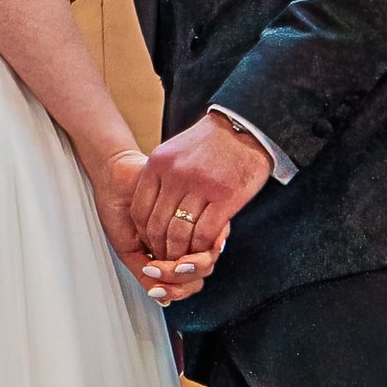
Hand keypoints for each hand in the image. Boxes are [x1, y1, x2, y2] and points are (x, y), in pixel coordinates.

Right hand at [91, 146, 217, 303]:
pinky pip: (207, 235)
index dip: (176, 291)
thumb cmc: (119, 211)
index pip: (188, 283)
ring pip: (207, 259)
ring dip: (181, 267)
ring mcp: (194, 226)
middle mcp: (187, 242)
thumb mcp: (129, 250)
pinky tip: (169, 248)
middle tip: (155, 272)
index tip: (155, 287)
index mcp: (172, 255)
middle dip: (179, 280)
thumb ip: (146, 275)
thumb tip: (163, 300)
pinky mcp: (200, 207)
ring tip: (157, 262)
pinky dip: (189, 248)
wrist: (114, 178)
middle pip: (201, 274)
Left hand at [130, 110, 271, 264]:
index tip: (150, 243)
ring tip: (182, 259)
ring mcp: (200, 187)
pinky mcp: (225, 198)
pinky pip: (204, 233)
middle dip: (160, 249)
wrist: (245, 127)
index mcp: (159, 164)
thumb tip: (151, 205)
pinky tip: (202, 250)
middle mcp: (176, 175)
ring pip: (179, 234)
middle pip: (157, 226)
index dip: (144, 233)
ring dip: (179, 253)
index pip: (140, 210)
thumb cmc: (212, 142)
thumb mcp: (175, 151)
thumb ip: (162, 176)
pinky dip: (200, 247)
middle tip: (166, 259)